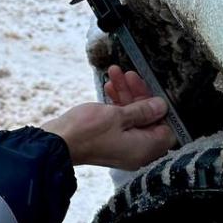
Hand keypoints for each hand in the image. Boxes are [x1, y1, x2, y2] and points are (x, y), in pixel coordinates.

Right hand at [40, 66, 174, 169]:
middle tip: (130, 74)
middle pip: (147, 120)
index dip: (161, 109)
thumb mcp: (118, 115)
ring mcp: (121, 146)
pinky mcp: (108, 141)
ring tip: (115, 72)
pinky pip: (118, 122)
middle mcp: (136, 151)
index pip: (166, 129)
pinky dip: (116, 105)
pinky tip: (108, 87)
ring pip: (131, 117)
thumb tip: (161, 106)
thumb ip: (142, 110)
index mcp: (144, 149)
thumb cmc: (87, 131)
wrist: (56, 143)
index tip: (153, 90)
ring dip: (124, 95)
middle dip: (138, 95)